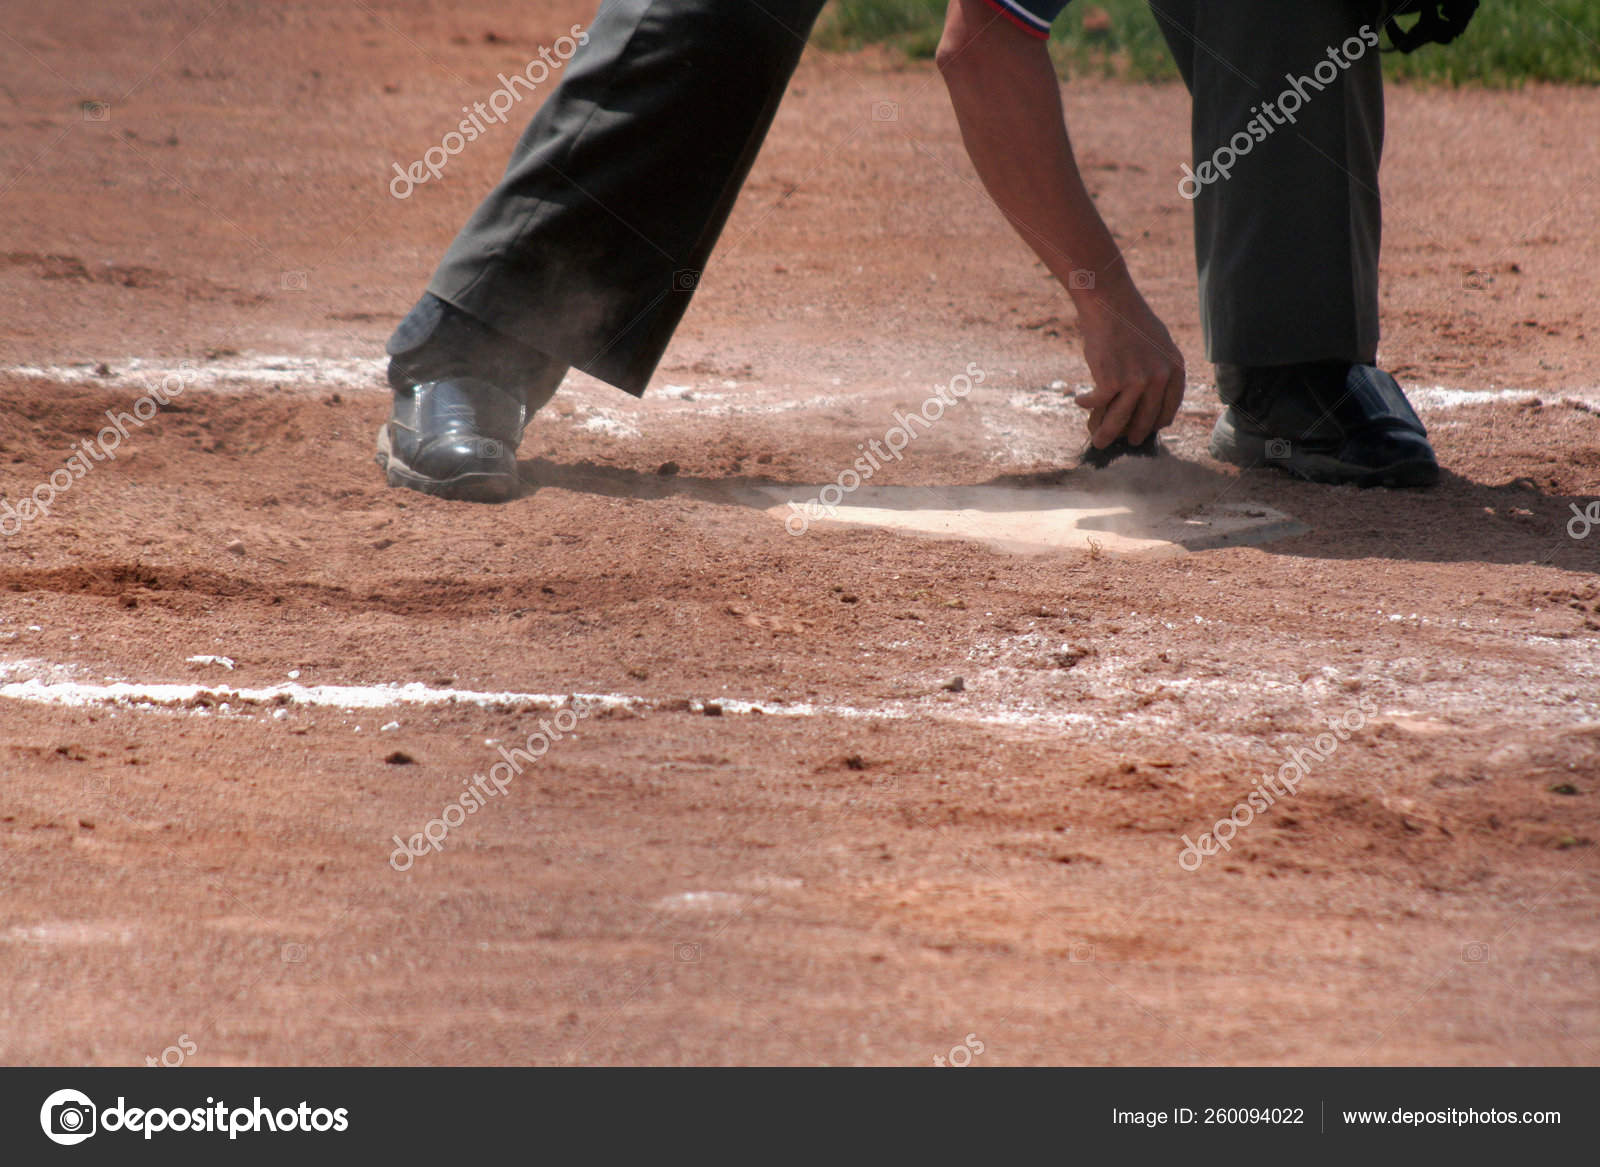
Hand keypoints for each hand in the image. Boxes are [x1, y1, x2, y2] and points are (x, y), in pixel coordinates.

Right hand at [1071, 280, 1184, 448]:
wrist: (1109, 300)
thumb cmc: (1129, 318)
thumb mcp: (1157, 342)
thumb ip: (1159, 367)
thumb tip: (1150, 394)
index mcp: (1175, 368)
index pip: (1169, 408)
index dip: (1157, 423)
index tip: (1148, 429)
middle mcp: (1159, 378)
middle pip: (1146, 419)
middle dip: (1134, 435)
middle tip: (1126, 442)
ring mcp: (1136, 381)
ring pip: (1119, 420)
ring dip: (1106, 433)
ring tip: (1098, 440)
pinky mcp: (1111, 382)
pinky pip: (1097, 404)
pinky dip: (1086, 404)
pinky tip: (1079, 401)